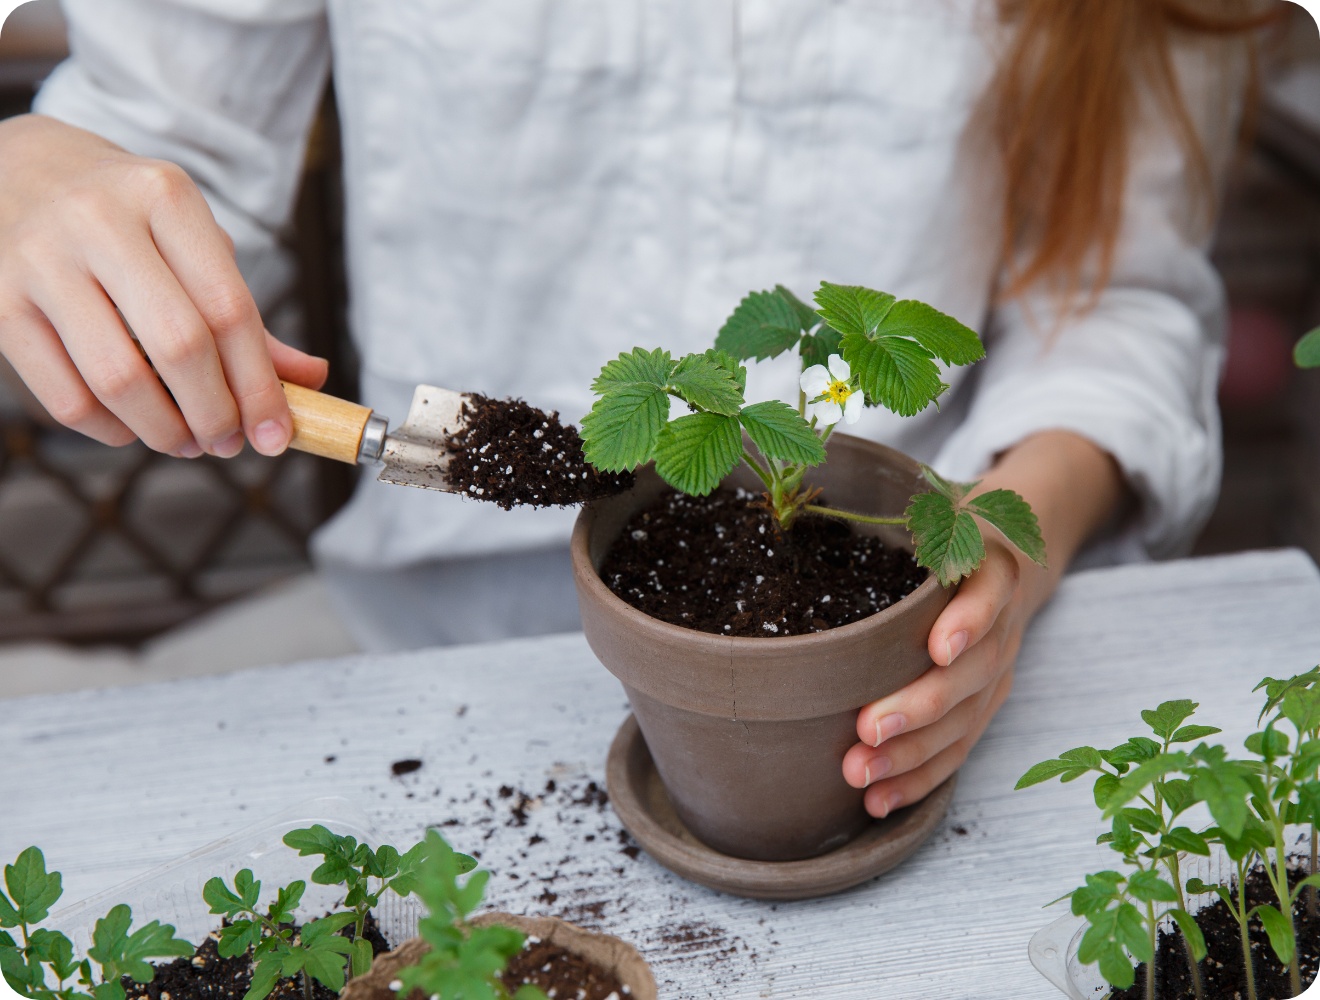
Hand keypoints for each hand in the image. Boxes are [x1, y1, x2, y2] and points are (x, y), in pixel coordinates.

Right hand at [0, 114, 326, 457]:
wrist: (13, 167)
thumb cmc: (124, 217)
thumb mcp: (190, 241)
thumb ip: (246, 315)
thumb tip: (311, 380)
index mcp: (165, 198)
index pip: (229, 310)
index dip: (261, 386)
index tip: (276, 434)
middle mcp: (99, 220)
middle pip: (180, 346)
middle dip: (216, 414)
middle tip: (229, 442)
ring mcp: (40, 260)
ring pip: (119, 379)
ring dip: (165, 431)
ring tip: (187, 441)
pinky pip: (66, 397)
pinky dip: (110, 430)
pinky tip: (131, 426)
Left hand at [839, 429, 1127, 816]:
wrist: (1018, 547)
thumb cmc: (953, 524)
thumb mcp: (940, 503)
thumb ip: (905, 510)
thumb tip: (815, 505)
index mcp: (990, 567)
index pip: (988, 595)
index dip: (967, 621)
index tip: (939, 647)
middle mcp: (1001, 624)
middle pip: (972, 673)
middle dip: (919, 706)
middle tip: (867, 729)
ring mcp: (997, 668)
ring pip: (964, 721)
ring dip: (912, 755)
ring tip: (862, 777)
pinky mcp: (986, 702)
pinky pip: (959, 748)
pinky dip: (920, 778)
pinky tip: (879, 801)